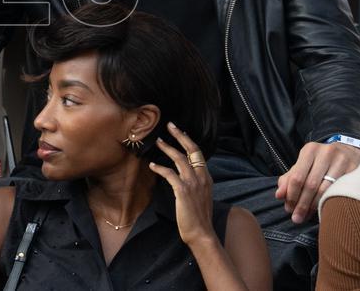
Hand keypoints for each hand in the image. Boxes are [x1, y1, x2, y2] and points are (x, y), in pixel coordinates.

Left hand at [149, 122, 216, 247]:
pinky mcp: (183, 191)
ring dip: (167, 148)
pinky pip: (170, 174)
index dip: (189, 141)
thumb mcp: (202, 196)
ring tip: (158, 142)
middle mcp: (202, 178)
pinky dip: (160, 168)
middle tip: (170, 125)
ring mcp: (193, 184)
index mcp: (207, 178)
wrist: (202, 233)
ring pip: (180, 159)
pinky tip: (152, 165)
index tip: (180, 131)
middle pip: (191, 150)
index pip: (199, 153)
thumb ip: (196, 183)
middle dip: (180, 136)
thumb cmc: (199, 217)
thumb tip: (185, 174)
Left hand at [274, 141, 359, 222]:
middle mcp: (326, 153)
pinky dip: (330, 203)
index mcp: (310, 150)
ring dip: (314, 207)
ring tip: (307, 217)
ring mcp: (342, 161)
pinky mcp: (355, 170)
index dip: (291, 195)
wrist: (349, 152)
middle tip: (296, 218)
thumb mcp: (304, 165)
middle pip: (310, 184)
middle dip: (302, 204)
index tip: (288, 209)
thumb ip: (289, 179)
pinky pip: (340, 192)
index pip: (297, 177)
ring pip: (326, 190)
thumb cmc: (321, 162)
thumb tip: (279, 195)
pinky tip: (324, 211)